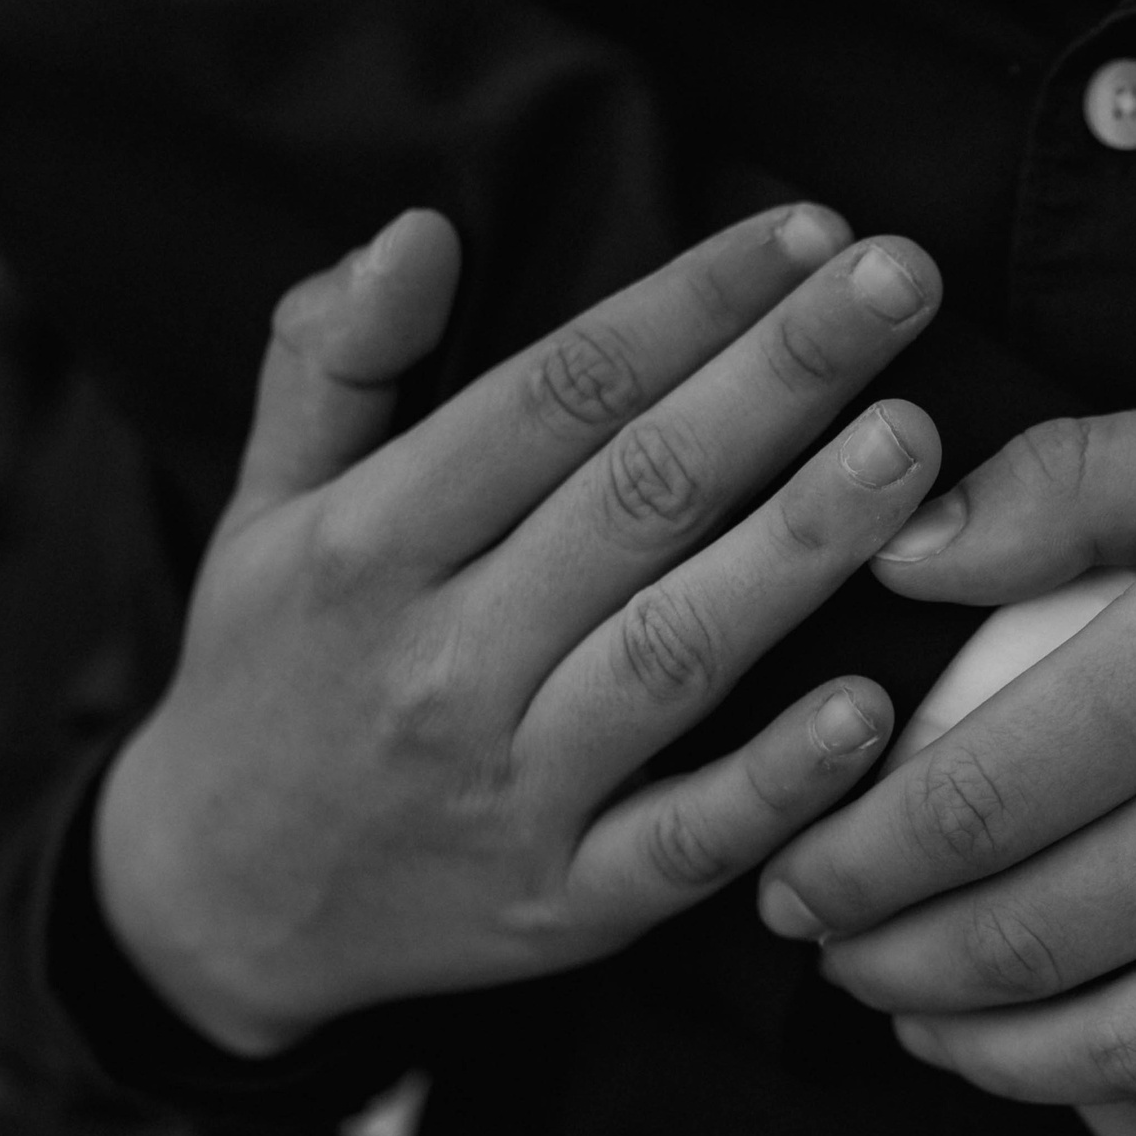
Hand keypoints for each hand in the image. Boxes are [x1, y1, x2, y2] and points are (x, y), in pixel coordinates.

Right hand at [96, 205, 945, 1053]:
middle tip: (904, 280)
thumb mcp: (261, 509)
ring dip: (799, 546)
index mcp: (371, 542)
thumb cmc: (271, 676)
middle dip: (781, 378)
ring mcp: (510, 789)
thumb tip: (420, 228)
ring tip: (913, 444)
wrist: (222, 908)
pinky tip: (872, 707)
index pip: (558, 392)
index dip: (691, 302)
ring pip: (674, 651)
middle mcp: (441, 659)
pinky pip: (685, 841)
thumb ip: (331, 360)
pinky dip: (776, 782)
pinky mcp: (569, 905)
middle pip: (639, 495)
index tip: (811, 230)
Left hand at [761, 353, 1135, 1134]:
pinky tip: (1126, 1072)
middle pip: (1034, 941)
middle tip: (840, 971)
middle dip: (898, 975)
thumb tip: (901, 548)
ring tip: (944, 1036)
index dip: (851, 867)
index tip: (794, 887)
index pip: (973, 801)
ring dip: (1011, 1062)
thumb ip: (1078, 481)